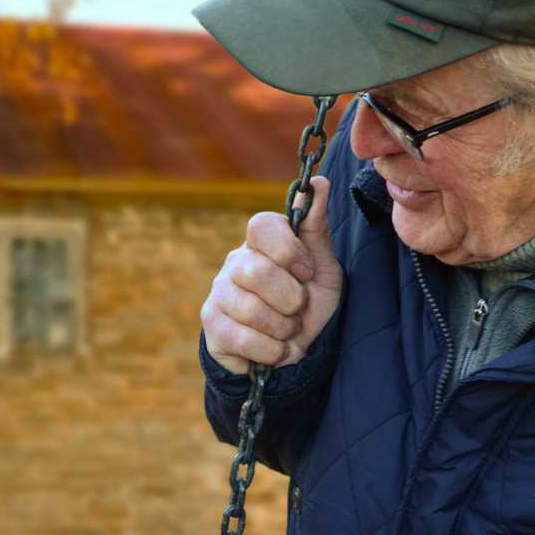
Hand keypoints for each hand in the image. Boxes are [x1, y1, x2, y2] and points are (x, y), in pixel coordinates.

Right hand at [201, 176, 341, 374]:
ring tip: (287, 331)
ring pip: (251, 310)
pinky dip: (271, 351)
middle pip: (257, 272)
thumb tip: (319, 182)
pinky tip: (276, 349)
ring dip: (283, 329)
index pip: (261, 225)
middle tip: (298, 310)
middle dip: (291, 299)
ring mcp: (219, 293)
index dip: (289, 251)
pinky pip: (243, 338)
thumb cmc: (307, 303)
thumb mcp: (322, 268)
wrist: (291, 352)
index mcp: (262, 243)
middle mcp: (235, 262)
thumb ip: (317, 228)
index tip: (307, 272)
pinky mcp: (212, 326)